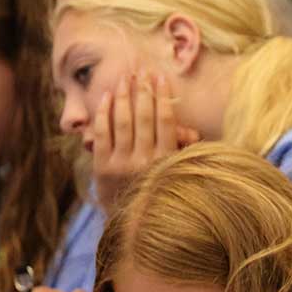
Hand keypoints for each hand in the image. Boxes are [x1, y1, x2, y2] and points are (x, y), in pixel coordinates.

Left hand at [91, 72, 199, 210]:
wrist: (132, 222)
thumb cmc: (158, 190)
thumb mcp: (176, 170)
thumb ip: (182, 149)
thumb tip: (190, 132)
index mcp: (167, 162)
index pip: (166, 122)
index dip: (163, 98)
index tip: (161, 78)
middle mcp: (144, 162)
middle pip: (143, 117)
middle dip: (143, 91)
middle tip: (141, 70)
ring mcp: (121, 164)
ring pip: (122, 122)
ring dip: (124, 96)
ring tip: (125, 77)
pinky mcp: (101, 167)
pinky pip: (102, 133)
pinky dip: (104, 112)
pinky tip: (108, 96)